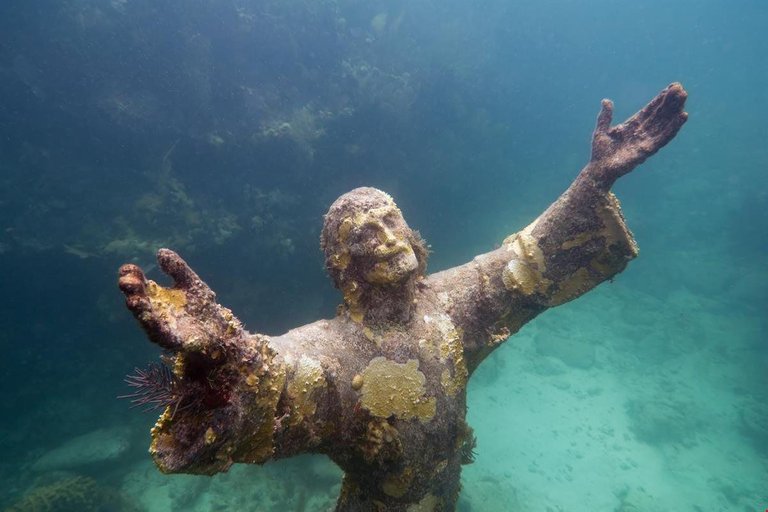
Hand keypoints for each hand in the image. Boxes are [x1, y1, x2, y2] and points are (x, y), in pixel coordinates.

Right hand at [118, 248, 243, 352]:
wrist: (219, 332)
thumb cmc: (201, 307)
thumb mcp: (191, 283)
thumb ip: (177, 268)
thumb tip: (160, 251)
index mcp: (156, 295)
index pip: (139, 284)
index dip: (131, 276)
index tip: (128, 268)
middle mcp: (154, 310)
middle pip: (138, 300)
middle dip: (131, 291)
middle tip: (125, 281)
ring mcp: (162, 326)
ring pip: (146, 317)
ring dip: (139, 309)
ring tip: (133, 299)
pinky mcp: (172, 340)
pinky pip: (160, 333)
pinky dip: (153, 325)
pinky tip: (149, 317)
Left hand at [589, 82, 687, 188]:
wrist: (599, 169)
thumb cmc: (600, 152)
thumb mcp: (601, 131)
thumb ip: (605, 117)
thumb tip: (606, 100)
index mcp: (632, 126)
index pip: (649, 110)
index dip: (660, 100)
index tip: (671, 88)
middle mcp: (642, 132)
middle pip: (659, 115)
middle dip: (670, 103)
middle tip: (681, 90)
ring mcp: (646, 141)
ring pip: (664, 124)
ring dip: (674, 113)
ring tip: (684, 101)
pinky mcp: (648, 150)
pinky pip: (663, 138)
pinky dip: (673, 128)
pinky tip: (682, 117)